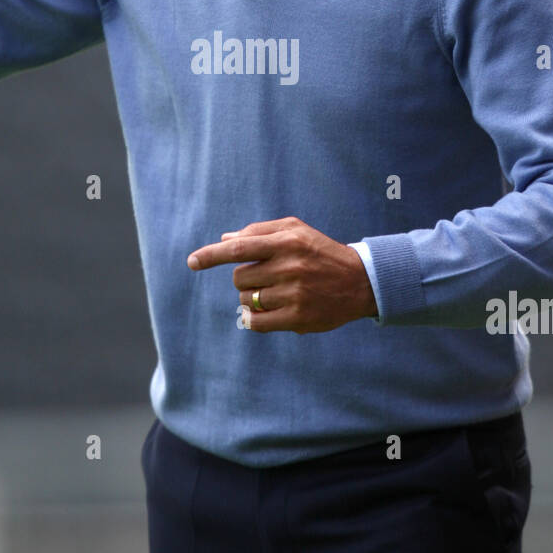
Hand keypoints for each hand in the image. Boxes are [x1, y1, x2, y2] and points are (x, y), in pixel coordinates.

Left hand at [186, 215, 378, 332]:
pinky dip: (253, 318)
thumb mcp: (295, 230)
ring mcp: (294, 294)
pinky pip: (257, 322)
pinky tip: (263, 312)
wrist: (360, 281)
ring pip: (246, 299)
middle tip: (267, 276)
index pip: (239, 248)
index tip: (192, 262)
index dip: (211, 255)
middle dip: (245, 278)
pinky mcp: (298, 318)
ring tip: (276, 292)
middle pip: (239, 277)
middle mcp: (289, 267)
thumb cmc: (320, 251)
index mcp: (286, 242)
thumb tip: (224, 240)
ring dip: (252, 297)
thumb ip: (259, 232)